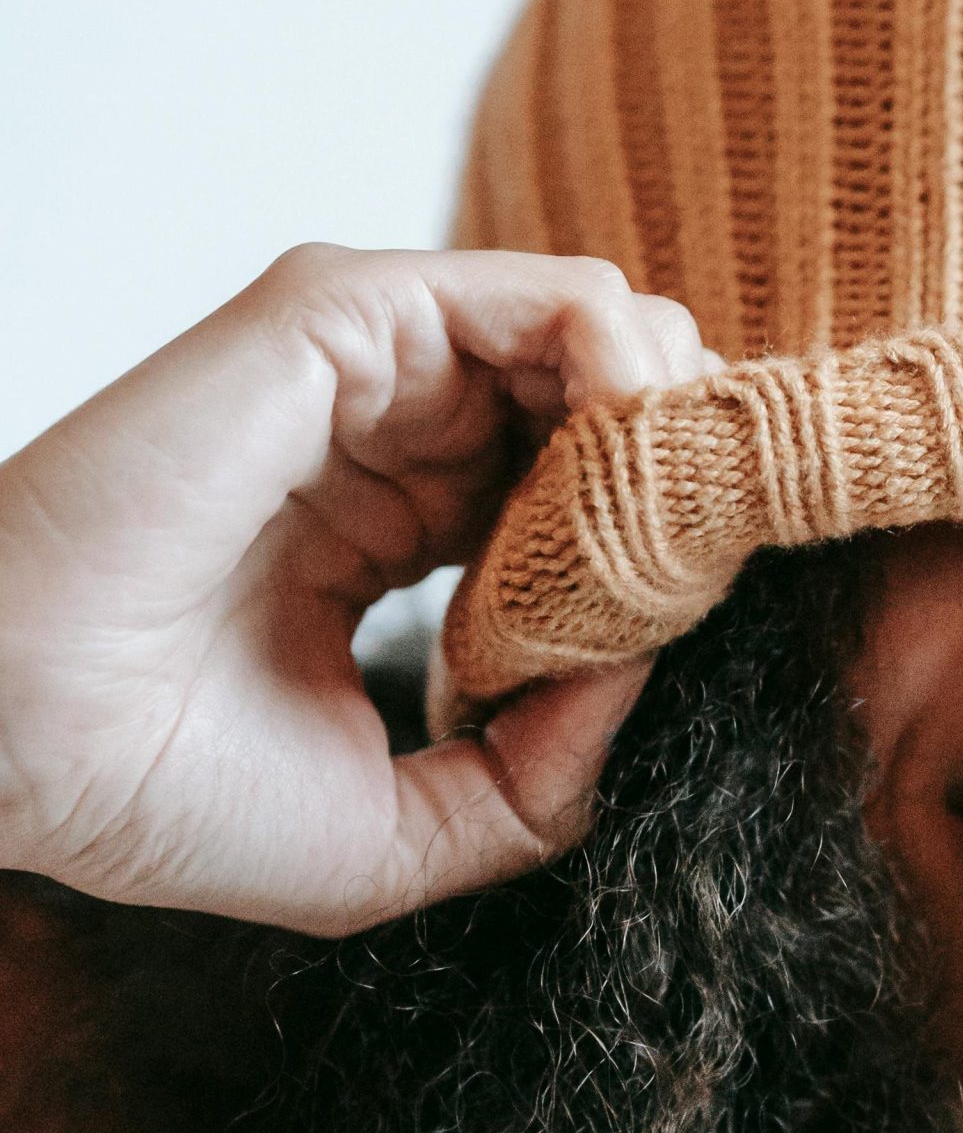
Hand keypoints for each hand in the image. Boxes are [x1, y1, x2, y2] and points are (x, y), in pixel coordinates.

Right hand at [0, 245, 715, 933]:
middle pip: (619, 401)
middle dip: (695, 476)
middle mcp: (401, 433)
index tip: (706, 629)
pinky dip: (640, 377)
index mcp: (408, 527)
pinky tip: (637, 481)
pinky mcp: (350, 321)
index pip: (592, 490)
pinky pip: (566, 302)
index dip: (673, 545)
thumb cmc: (172, 799)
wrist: (11, 752)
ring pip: (612, 337)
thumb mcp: (413, 830)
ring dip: (683, 430)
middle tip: (722, 569)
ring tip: (680, 537)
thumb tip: (654, 680)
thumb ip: (549, 773)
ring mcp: (377, 369)